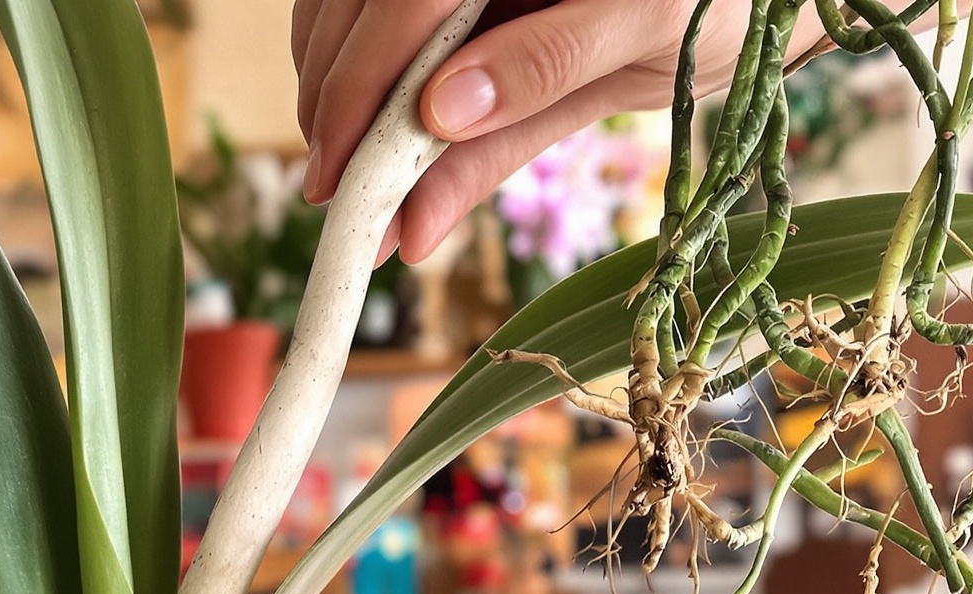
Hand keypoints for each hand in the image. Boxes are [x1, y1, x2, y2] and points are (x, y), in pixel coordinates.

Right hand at [295, 0, 823, 261]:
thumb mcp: (639, 46)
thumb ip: (533, 94)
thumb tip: (427, 162)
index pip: (405, 3)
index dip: (358, 95)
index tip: (339, 183)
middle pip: (359, 0)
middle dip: (334, 98)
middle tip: (333, 195)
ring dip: (332, 78)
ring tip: (350, 165)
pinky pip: (380, 4)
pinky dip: (359, 58)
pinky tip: (373, 122)